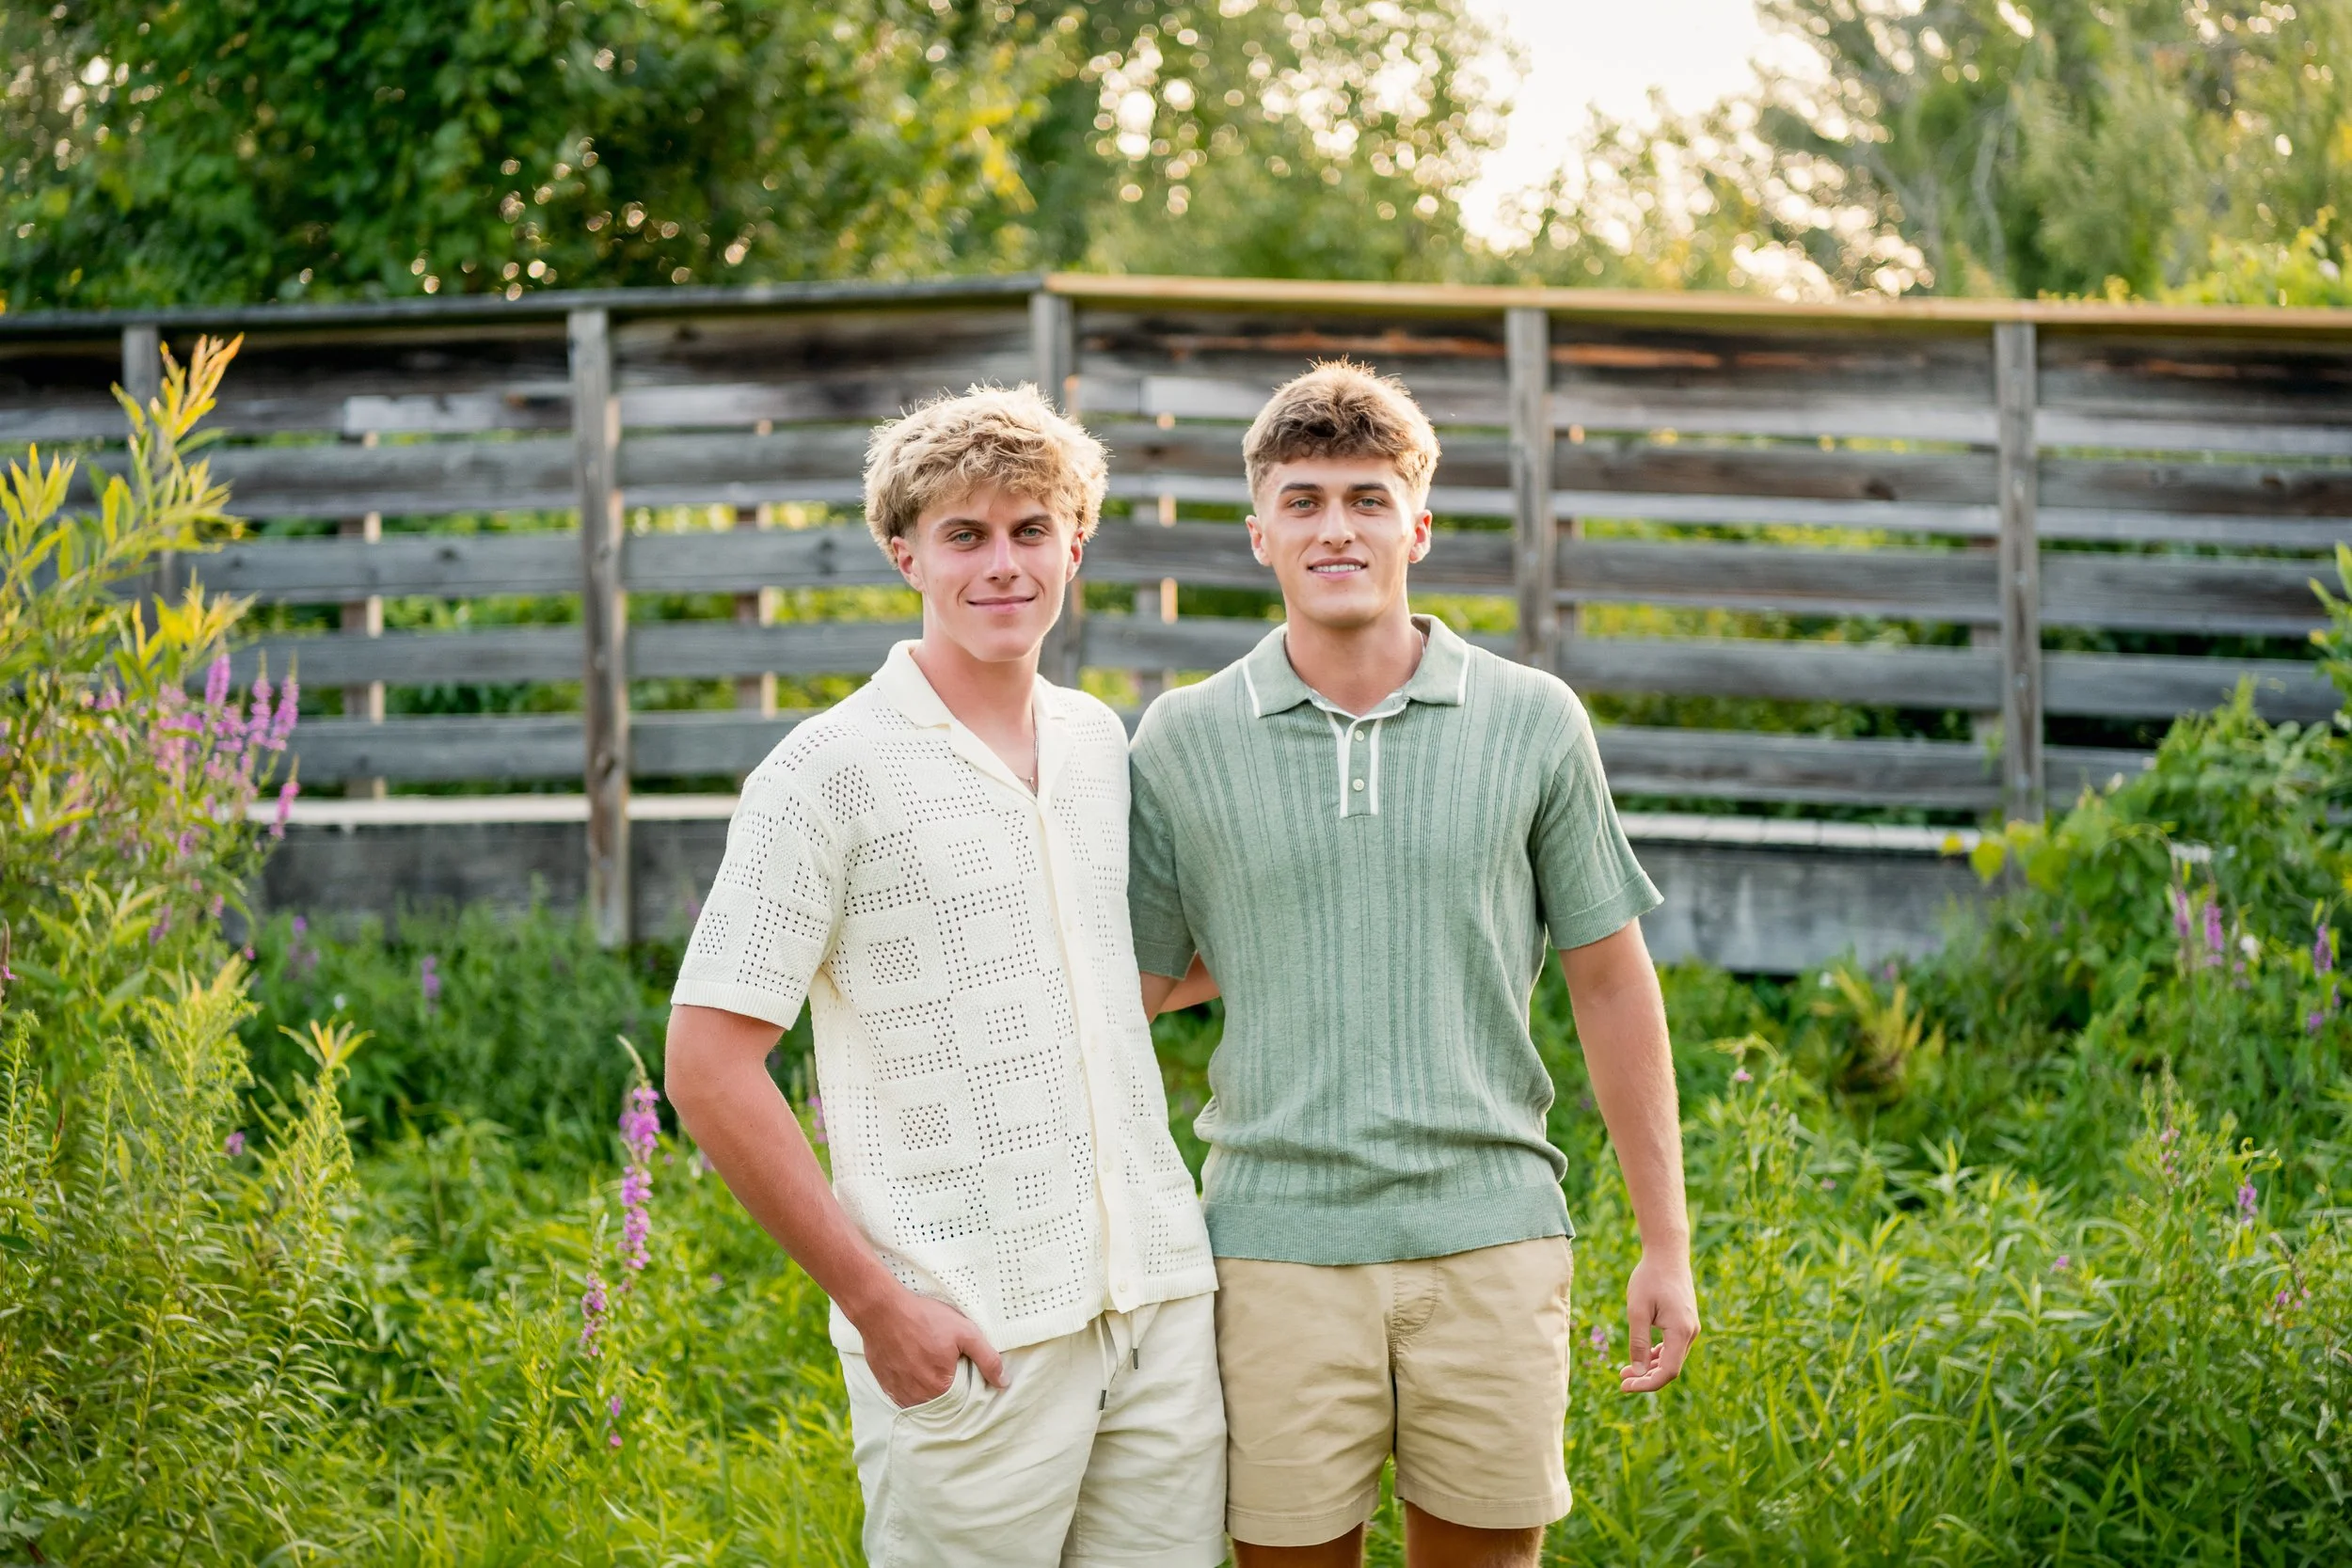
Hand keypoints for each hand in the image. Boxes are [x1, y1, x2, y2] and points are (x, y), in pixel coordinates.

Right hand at [852, 1283, 1006, 1408]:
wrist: (882, 1310)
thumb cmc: (924, 1318)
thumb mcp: (965, 1332)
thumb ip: (987, 1359)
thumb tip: (1003, 1383)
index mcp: (941, 1388)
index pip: (963, 1401)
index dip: (967, 1386)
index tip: (964, 1369)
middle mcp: (918, 1398)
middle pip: (942, 1402)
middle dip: (948, 1389)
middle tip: (945, 1364)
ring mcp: (899, 1394)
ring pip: (922, 1401)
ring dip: (929, 1390)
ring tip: (930, 1365)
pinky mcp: (886, 1386)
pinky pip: (905, 1396)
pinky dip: (912, 1388)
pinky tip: (915, 1369)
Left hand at [1620, 1248, 1698, 1392]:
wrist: (1667, 1254)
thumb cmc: (1650, 1278)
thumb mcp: (1637, 1310)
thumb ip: (1638, 1342)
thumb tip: (1638, 1372)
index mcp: (1681, 1331)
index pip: (1668, 1371)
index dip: (1647, 1383)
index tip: (1625, 1386)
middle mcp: (1691, 1333)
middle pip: (1670, 1368)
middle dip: (1646, 1378)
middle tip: (1621, 1381)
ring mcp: (1690, 1328)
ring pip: (1672, 1358)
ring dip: (1650, 1368)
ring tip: (1626, 1372)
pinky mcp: (1685, 1323)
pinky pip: (1673, 1347)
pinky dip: (1657, 1355)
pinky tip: (1640, 1358)